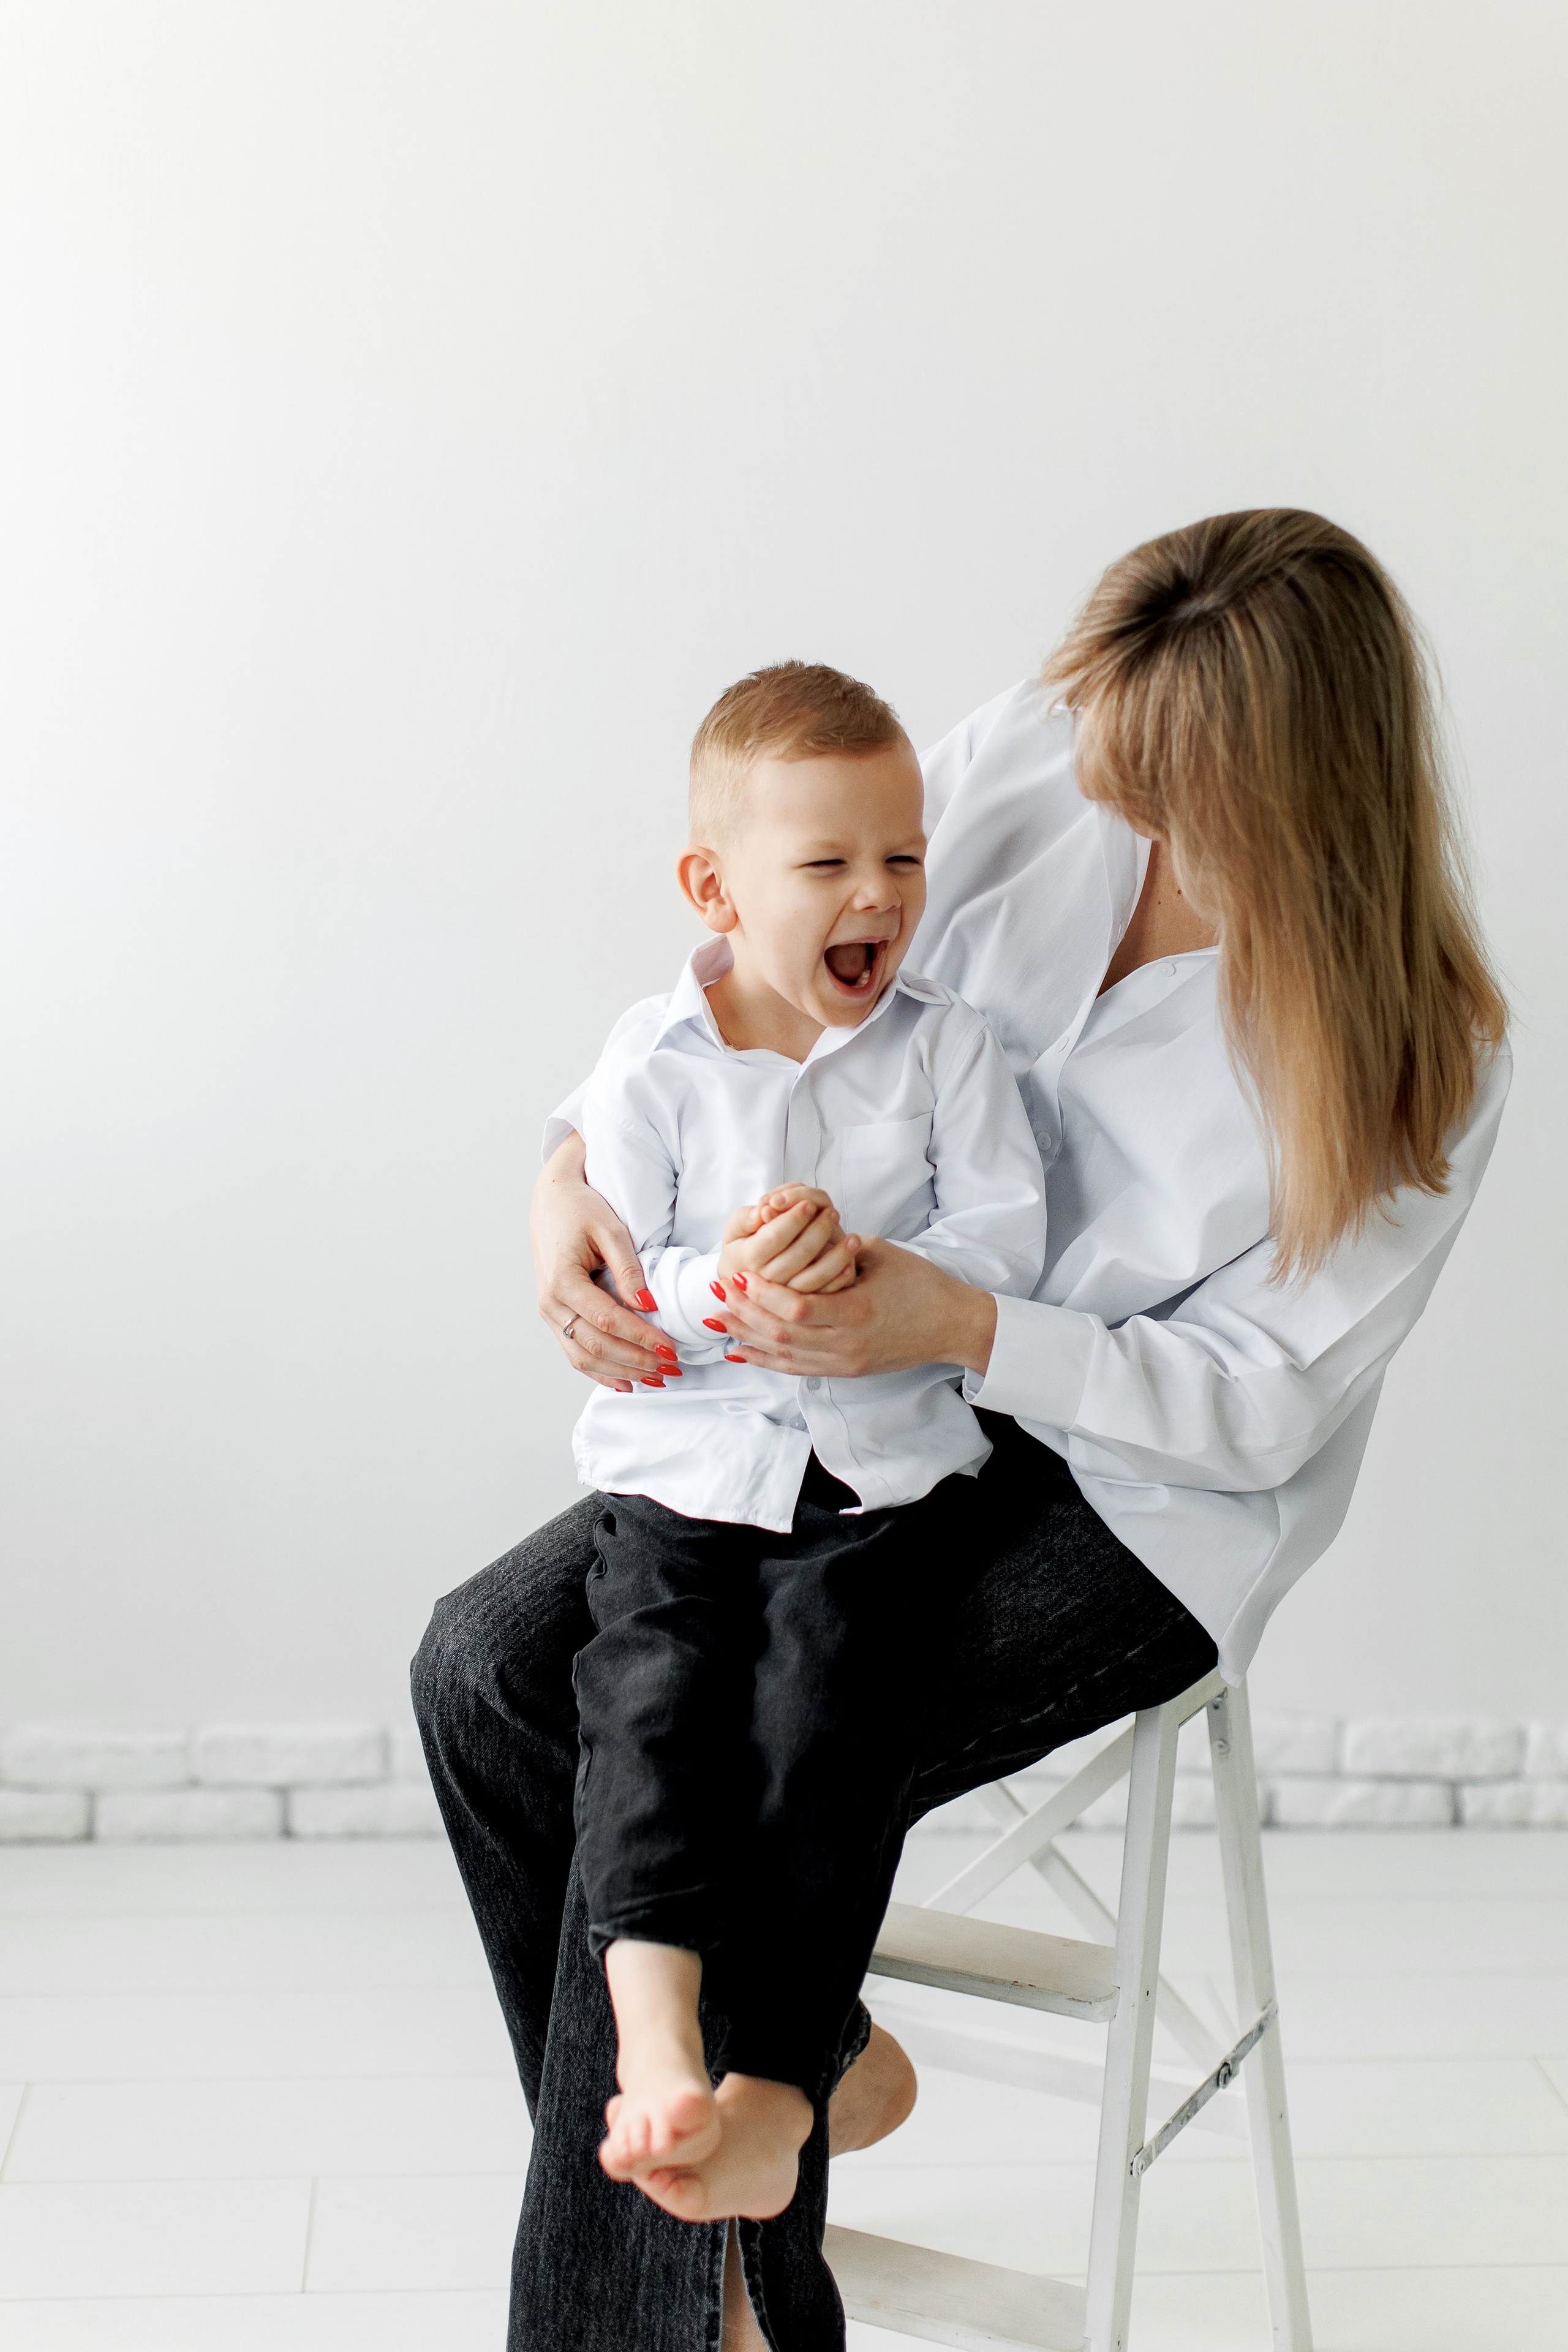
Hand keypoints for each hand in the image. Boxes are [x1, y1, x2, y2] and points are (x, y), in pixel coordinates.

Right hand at [532, 1133, 672, 1390]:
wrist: (551, 1200)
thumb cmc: (581, 1209)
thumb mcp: (611, 1230)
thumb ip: (628, 1270)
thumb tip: (648, 1307)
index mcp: (562, 1280)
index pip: (608, 1321)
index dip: (641, 1338)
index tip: (670, 1347)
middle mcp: (549, 1303)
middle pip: (596, 1346)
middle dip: (636, 1360)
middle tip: (670, 1367)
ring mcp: (548, 1312)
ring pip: (582, 1357)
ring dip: (620, 1371)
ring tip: (654, 1378)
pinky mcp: (553, 1315)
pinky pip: (574, 1352)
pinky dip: (600, 1370)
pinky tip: (625, 1380)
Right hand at [718, 1187, 859, 1295]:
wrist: (747, 1279)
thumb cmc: (745, 1244)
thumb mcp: (736, 1228)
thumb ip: (745, 1218)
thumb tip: (764, 1210)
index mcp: (749, 1259)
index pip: (774, 1236)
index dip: (793, 1218)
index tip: (809, 1204)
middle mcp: (768, 1280)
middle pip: (798, 1254)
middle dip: (818, 1231)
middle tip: (833, 1212)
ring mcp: (787, 1295)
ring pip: (815, 1277)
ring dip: (837, 1255)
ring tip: (853, 1236)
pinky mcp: (804, 1303)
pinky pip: (825, 1293)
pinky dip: (841, 1277)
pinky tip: (851, 1260)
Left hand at [718, 1237, 997, 1380]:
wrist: (953, 1326)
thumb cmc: (922, 1285)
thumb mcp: (881, 1255)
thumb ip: (837, 1250)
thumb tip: (798, 1242)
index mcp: (856, 1312)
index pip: (795, 1309)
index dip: (761, 1295)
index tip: (738, 1275)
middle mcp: (846, 1344)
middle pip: (779, 1335)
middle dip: (742, 1313)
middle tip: (716, 1293)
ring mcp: (844, 1362)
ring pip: (782, 1356)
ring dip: (746, 1337)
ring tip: (717, 1319)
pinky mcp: (845, 1371)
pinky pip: (796, 1369)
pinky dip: (765, 1359)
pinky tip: (741, 1349)